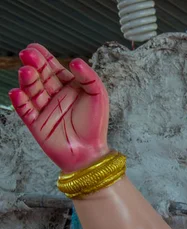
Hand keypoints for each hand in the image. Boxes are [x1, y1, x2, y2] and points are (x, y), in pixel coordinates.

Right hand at [9, 44, 109, 172]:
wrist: (89, 152)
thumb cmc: (95, 125)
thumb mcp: (98, 96)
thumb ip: (89, 77)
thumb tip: (75, 60)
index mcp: (70, 88)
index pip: (54, 69)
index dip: (44, 58)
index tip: (34, 48)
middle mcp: (56, 96)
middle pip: (41, 77)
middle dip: (34, 65)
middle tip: (27, 55)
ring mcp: (45, 109)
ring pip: (32, 91)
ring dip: (27, 81)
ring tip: (27, 72)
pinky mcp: (36, 123)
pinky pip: (24, 110)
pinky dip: (20, 101)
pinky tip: (17, 92)